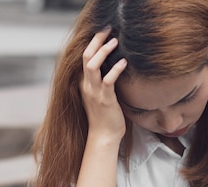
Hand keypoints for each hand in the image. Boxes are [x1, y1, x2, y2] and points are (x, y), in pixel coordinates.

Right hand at [79, 27, 127, 142]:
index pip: (84, 58)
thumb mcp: (99, 95)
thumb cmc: (105, 116)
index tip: (103, 33)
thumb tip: (112, 66)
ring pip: (92, 66)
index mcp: (84, 84)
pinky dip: (115, 69)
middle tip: (108, 29)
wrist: (103, 136)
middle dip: (96, 41)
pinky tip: (124, 62)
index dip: (92, 43)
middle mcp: (86, 86)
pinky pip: (108, 80)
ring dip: (103, 51)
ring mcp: (94, 93)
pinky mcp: (105, 100)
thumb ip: (101, 81)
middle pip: (86, 57)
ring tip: (115, 41)